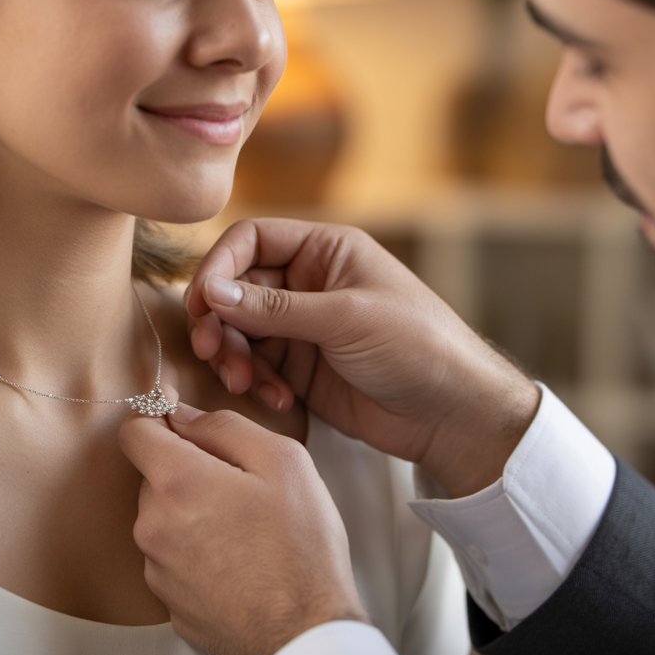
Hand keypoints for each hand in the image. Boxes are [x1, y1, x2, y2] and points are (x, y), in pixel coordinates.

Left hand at [120, 405, 367, 654]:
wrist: (304, 634)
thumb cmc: (301, 549)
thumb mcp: (283, 462)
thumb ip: (227, 426)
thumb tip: (186, 414)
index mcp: (177, 482)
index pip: (135, 432)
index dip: (159, 419)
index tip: (182, 422)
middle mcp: (153, 526)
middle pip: (153, 477)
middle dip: (188, 471)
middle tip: (240, 486)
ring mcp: (157, 569)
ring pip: (164, 519)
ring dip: (193, 514)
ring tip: (245, 529)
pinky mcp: (169, 602)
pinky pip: (174, 559)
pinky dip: (198, 552)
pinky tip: (238, 561)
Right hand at [186, 218, 539, 497]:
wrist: (452, 413)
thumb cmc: (417, 346)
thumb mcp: (346, 319)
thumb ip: (275, 308)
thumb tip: (212, 291)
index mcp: (326, 251)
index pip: (251, 241)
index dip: (219, 266)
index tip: (201, 303)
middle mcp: (309, 283)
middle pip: (236, 289)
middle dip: (220, 321)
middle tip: (212, 352)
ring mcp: (304, 328)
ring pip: (240, 332)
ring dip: (234, 357)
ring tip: (244, 383)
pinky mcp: (302, 369)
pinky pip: (259, 368)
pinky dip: (257, 383)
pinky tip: (278, 401)